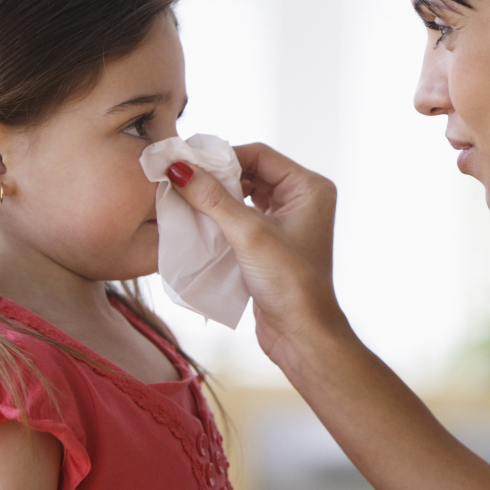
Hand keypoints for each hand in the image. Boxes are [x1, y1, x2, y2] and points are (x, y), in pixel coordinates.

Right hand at [167, 142, 346, 364]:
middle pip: (251, 172)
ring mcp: (288, 222)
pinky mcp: (272, 243)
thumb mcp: (248, 234)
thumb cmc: (289, 283)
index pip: (259, 155)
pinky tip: (199, 220)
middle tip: (182, 179)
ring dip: (217, 197)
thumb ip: (212, 198)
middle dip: (217, 176)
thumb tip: (179, 167)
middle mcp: (303, 200)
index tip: (186, 162)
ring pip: (245, 195)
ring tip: (186, 197)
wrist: (301, 334)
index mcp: (310, 188)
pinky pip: (243, 217)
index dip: (223, 156)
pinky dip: (222, 217)